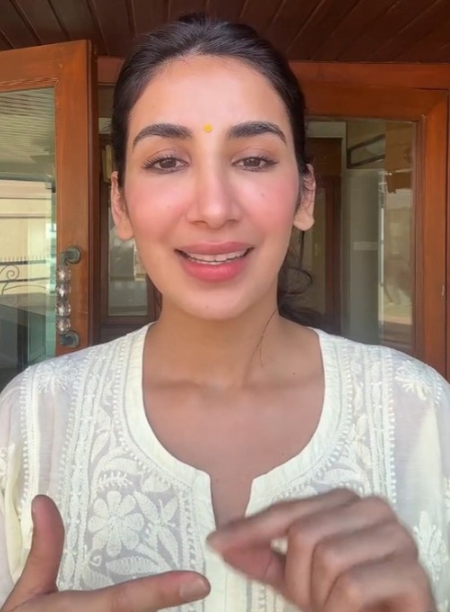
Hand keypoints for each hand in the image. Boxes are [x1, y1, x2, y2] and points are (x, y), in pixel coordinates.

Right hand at [2, 495, 209, 611]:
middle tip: (196, 584)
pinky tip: (170, 603)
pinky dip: (155, 611)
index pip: (124, 601)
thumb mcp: (30, 592)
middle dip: (170, 601)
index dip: (163, 592)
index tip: (200, 582)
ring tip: (184, 592)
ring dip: (164, 609)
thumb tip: (44, 502)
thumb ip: (44, 550)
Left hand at [208, 489, 434, 611]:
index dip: (250, 530)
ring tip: (335, 607)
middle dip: (298, 580)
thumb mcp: (299, 578)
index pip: (288, 511)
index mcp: (346, 501)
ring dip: (321, 598)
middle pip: (304, 534)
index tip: (215, 543)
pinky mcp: (414, 573)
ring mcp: (399, 537)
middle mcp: (374, 508)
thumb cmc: (347, 601)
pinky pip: (353, 586)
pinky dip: (340, 611)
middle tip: (313, 602)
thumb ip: (264, 558)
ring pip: (328, 558)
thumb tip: (220, 542)